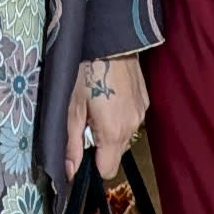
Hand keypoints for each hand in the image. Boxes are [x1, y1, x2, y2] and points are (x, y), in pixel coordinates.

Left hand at [68, 55, 148, 185]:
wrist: (110, 41)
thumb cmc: (85, 71)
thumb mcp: (71, 107)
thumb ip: (71, 143)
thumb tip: (69, 173)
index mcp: (113, 133)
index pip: (107, 171)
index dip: (92, 165)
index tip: (82, 149)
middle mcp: (132, 127)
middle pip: (115, 153)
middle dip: (100, 144)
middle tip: (87, 120)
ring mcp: (141, 113)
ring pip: (124, 136)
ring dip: (111, 129)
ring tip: (98, 106)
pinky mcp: (145, 101)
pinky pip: (131, 119)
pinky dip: (121, 115)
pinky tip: (111, 97)